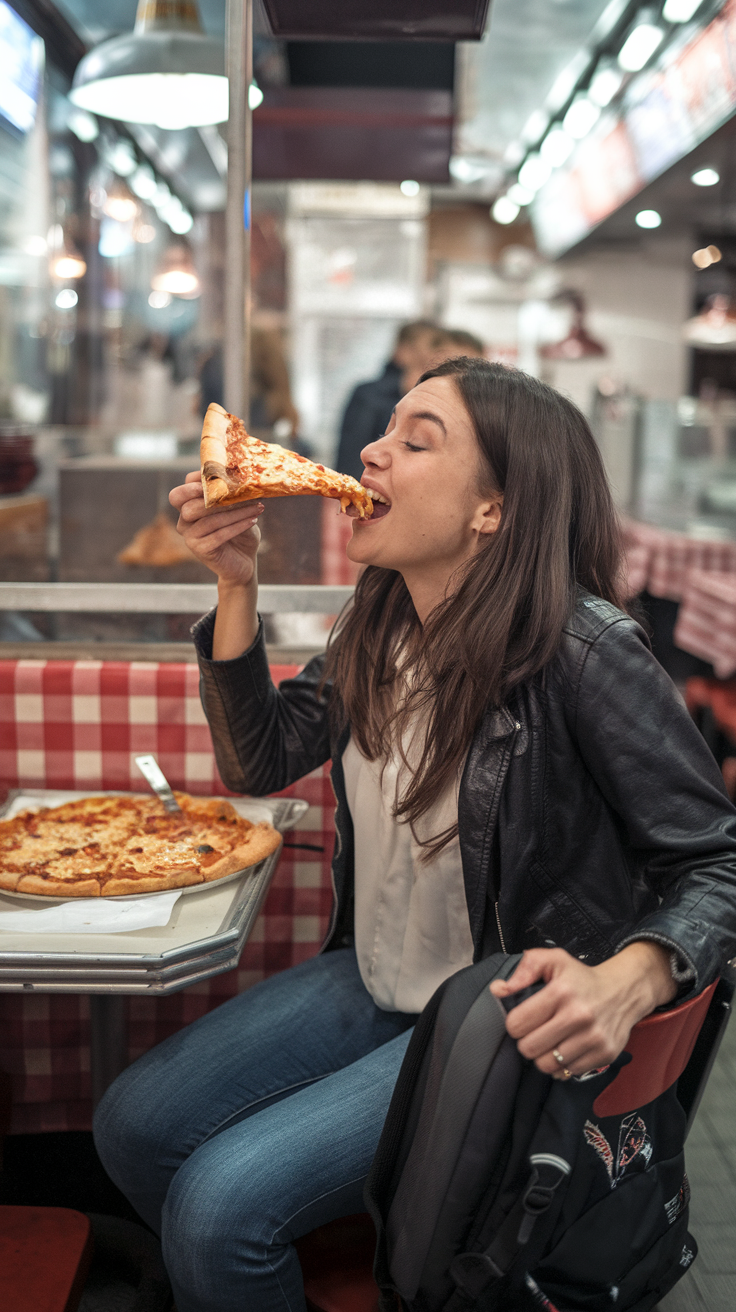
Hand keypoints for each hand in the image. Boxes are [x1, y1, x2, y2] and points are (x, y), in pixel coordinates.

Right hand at [169, 473, 263, 587]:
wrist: (244, 560)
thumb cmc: (240, 530)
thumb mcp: (237, 509)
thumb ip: (231, 494)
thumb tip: (241, 476)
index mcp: (187, 508)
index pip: (179, 493)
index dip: (193, 484)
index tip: (218, 477)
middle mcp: (184, 522)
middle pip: (188, 506)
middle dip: (213, 497)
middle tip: (236, 491)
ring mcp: (190, 537)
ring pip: (209, 520)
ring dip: (235, 512)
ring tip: (256, 507)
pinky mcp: (200, 550)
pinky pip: (218, 535)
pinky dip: (238, 526)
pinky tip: (253, 520)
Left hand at [489, 943, 677, 1077]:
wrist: (624, 991)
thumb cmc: (581, 978)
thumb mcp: (553, 960)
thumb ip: (524, 969)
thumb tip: (499, 990)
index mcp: (561, 992)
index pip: (517, 1024)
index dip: (515, 1023)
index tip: (523, 1018)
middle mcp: (579, 1016)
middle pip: (528, 1049)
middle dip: (526, 1041)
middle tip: (536, 1031)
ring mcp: (594, 1038)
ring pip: (546, 1065)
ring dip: (543, 1056)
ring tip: (550, 1041)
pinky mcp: (604, 1055)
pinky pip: (567, 1073)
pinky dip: (562, 1065)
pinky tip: (566, 1048)